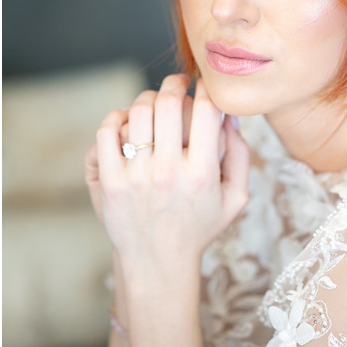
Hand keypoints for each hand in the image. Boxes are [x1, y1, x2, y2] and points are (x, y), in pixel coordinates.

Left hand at [87, 74, 249, 279]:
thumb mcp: (235, 198)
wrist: (156, 263)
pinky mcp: (110, 182)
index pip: (207, 109)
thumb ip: (240, 155)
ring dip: (147, 98)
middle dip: (175, 84)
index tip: (204, 88)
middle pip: (169, 102)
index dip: (207, 88)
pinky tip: (126, 121)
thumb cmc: (198, 228)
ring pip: (138, 111)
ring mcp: (135, 177)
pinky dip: (116, 118)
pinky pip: (106, 132)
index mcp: (201, 173)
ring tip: (153, 104)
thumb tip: (231, 116)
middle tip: (177, 85)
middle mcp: (167, 172)